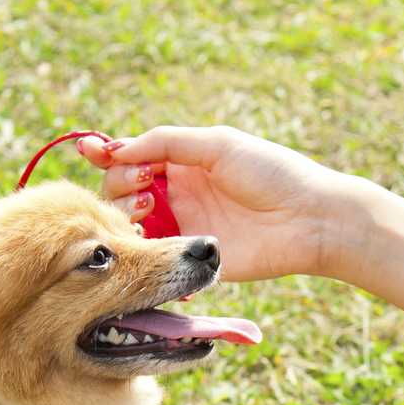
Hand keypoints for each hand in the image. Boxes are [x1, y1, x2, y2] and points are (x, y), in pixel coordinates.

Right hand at [78, 126, 365, 281]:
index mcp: (182, 162)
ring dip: (125, 216)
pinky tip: (147, 240)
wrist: (311, 220)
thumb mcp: (218, 144)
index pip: (131, 157)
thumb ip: (166, 143)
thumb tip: (118, 148)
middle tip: (143, 186)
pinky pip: (154, 259)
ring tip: (146, 210)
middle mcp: (177, 194)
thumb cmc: (272, 173)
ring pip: (130, 225)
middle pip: (122, 191)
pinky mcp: (191, 261)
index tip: (91, 152)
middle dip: (119, 184)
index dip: (108, 154)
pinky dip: (141, 250)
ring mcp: (182, 228)